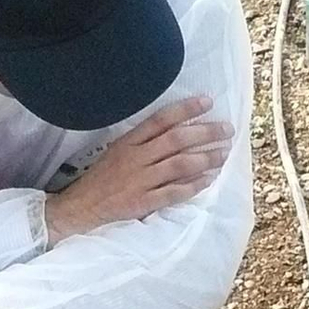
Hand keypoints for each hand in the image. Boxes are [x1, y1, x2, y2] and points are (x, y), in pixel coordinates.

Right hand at [46, 96, 233, 243]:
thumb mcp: (117, 151)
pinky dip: (193, 185)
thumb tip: (174, 130)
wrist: (81, 207)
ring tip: (224, 153)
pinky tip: (209, 179)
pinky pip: (173, 192)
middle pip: (176, 140)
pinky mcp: (143, 202)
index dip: (186, 109)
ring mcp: (141, 180)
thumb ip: (142, 141)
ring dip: (205, 158)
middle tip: (227, 129)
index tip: (207, 102)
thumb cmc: (102, 179)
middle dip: (204, 132)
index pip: (161, 120)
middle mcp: (137, 158)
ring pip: (179, 164)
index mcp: (129, 142)